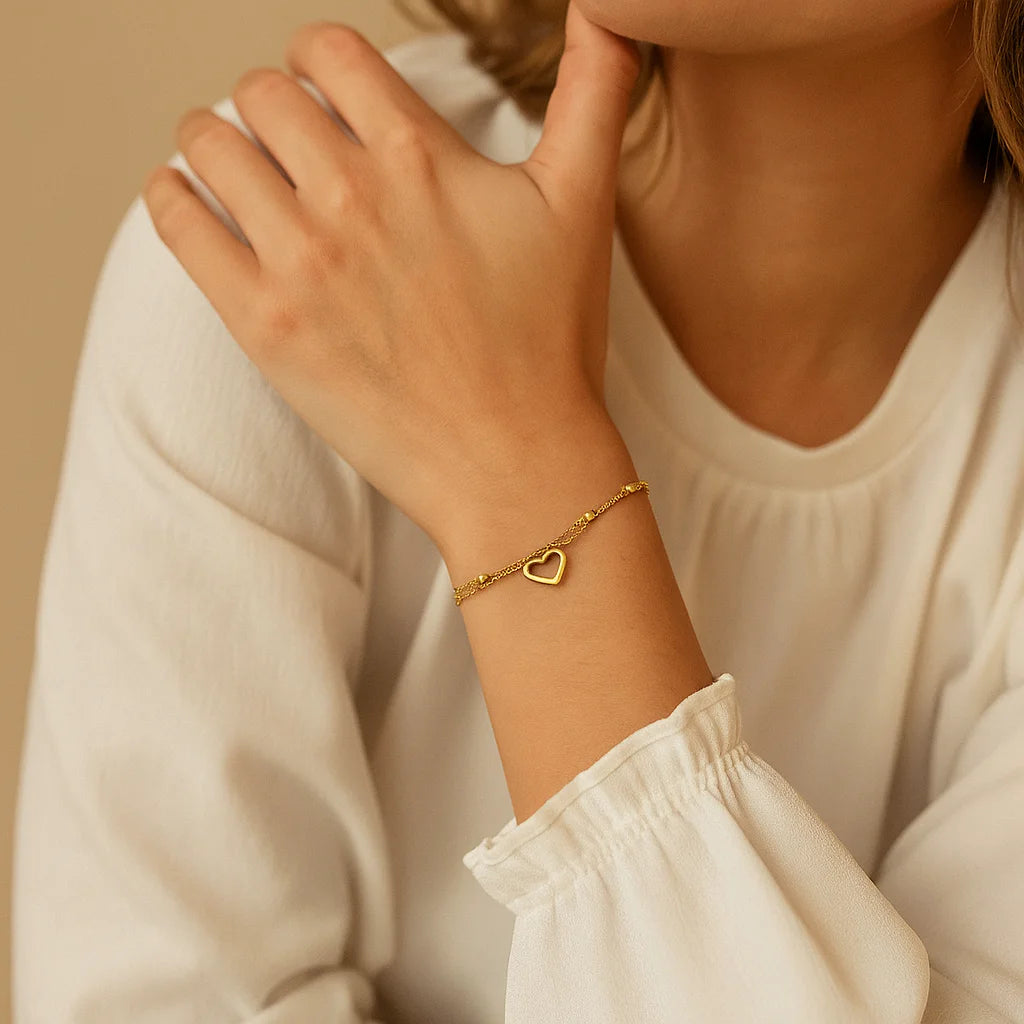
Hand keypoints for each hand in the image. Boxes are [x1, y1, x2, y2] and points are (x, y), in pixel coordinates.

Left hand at [141, 1, 640, 545]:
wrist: (513, 462)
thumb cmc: (551, 341)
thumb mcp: (584, 204)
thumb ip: (595, 92)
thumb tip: (616, 10)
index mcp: (421, 155)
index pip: (330, 51)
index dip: (322, 64)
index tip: (328, 95)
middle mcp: (352, 195)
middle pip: (262, 93)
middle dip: (272, 106)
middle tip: (288, 145)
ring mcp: (301, 262)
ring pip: (209, 144)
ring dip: (215, 143)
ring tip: (237, 170)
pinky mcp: (263, 325)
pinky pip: (177, 222)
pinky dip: (172, 196)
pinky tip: (190, 202)